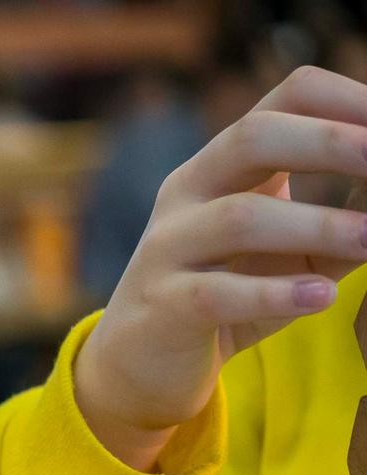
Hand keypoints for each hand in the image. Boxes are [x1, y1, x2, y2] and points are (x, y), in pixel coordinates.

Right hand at [76, 66, 366, 469]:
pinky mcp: (161, 306)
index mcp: (223, 164)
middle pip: (253, 137)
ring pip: (239, 217)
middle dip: (330, 143)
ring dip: (318, 224)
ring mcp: (166, 247)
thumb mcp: (295, 248)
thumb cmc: (230, 292)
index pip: (287, 98)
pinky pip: (217, 293)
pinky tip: (320, 297)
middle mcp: (188, 191)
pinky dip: (274, 294)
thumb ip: (346, 218)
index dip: (347, 100)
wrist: (142, 364)